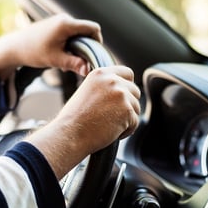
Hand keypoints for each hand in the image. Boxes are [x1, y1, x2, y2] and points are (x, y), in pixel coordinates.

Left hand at [0, 14, 102, 79]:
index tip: (93, 55)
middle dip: (87, 46)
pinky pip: (71, 33)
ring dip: (78, 47)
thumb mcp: (55, 60)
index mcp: (66, 24)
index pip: (93, 28)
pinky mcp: (56, 25)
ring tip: (68, 60)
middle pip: (87, 31)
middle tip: (80, 61)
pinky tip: (62, 55)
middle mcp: (65, 19)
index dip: (98, 41)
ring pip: (78, 33)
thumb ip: (74, 64)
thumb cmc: (33, 52)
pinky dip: (71, 44)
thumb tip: (88, 71)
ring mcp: (60, 21)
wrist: (14, 47)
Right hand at [26, 65, 140, 178]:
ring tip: (108, 126)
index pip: (127, 73)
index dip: (127, 86)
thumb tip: (122, 91)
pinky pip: (135, 121)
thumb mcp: (87, 91)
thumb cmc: (74, 119)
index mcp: (101, 74)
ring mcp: (121, 95)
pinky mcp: (127, 110)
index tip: (121, 98)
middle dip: (128, 105)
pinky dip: (126, 130)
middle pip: (135, 91)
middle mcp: (112, 81)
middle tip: (112, 117)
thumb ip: (104, 87)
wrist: (70, 133)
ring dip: (127, 119)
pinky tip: (111, 132)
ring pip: (136, 107)